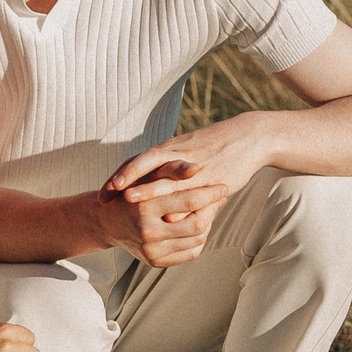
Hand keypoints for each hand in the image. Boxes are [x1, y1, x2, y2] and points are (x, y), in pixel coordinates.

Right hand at [90, 169, 226, 266]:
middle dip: (213, 209)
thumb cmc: (131, 191)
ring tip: (208, 209)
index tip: (222, 186)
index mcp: (144, 207)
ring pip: (198, 239)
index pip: (189, 201)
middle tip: (220, 198)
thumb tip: (198, 168)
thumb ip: (171, 170)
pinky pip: (191, 252)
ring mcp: (150, 250)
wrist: (108, 221)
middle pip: (197, 224)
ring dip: (208, 222)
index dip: (210, 194)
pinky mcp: (155, 262)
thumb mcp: (146, 176)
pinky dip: (199, 238)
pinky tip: (197, 225)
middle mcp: (146, 232)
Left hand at [100, 114, 281, 264]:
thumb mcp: (188, 155)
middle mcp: (178, 155)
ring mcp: (197, 165)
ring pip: (168, 175)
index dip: (119, 177)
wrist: (250, 136)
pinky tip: (171, 216)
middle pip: (145, 164)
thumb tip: (152, 191)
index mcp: (169, 150)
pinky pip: (196, 190)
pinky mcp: (215, 176)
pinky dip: (183, 202)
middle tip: (104, 196)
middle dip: (123, 179)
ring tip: (129, 198)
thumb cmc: (216, 148)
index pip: (138, 163)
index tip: (101, 195)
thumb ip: (170, 172)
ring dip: (148, 187)